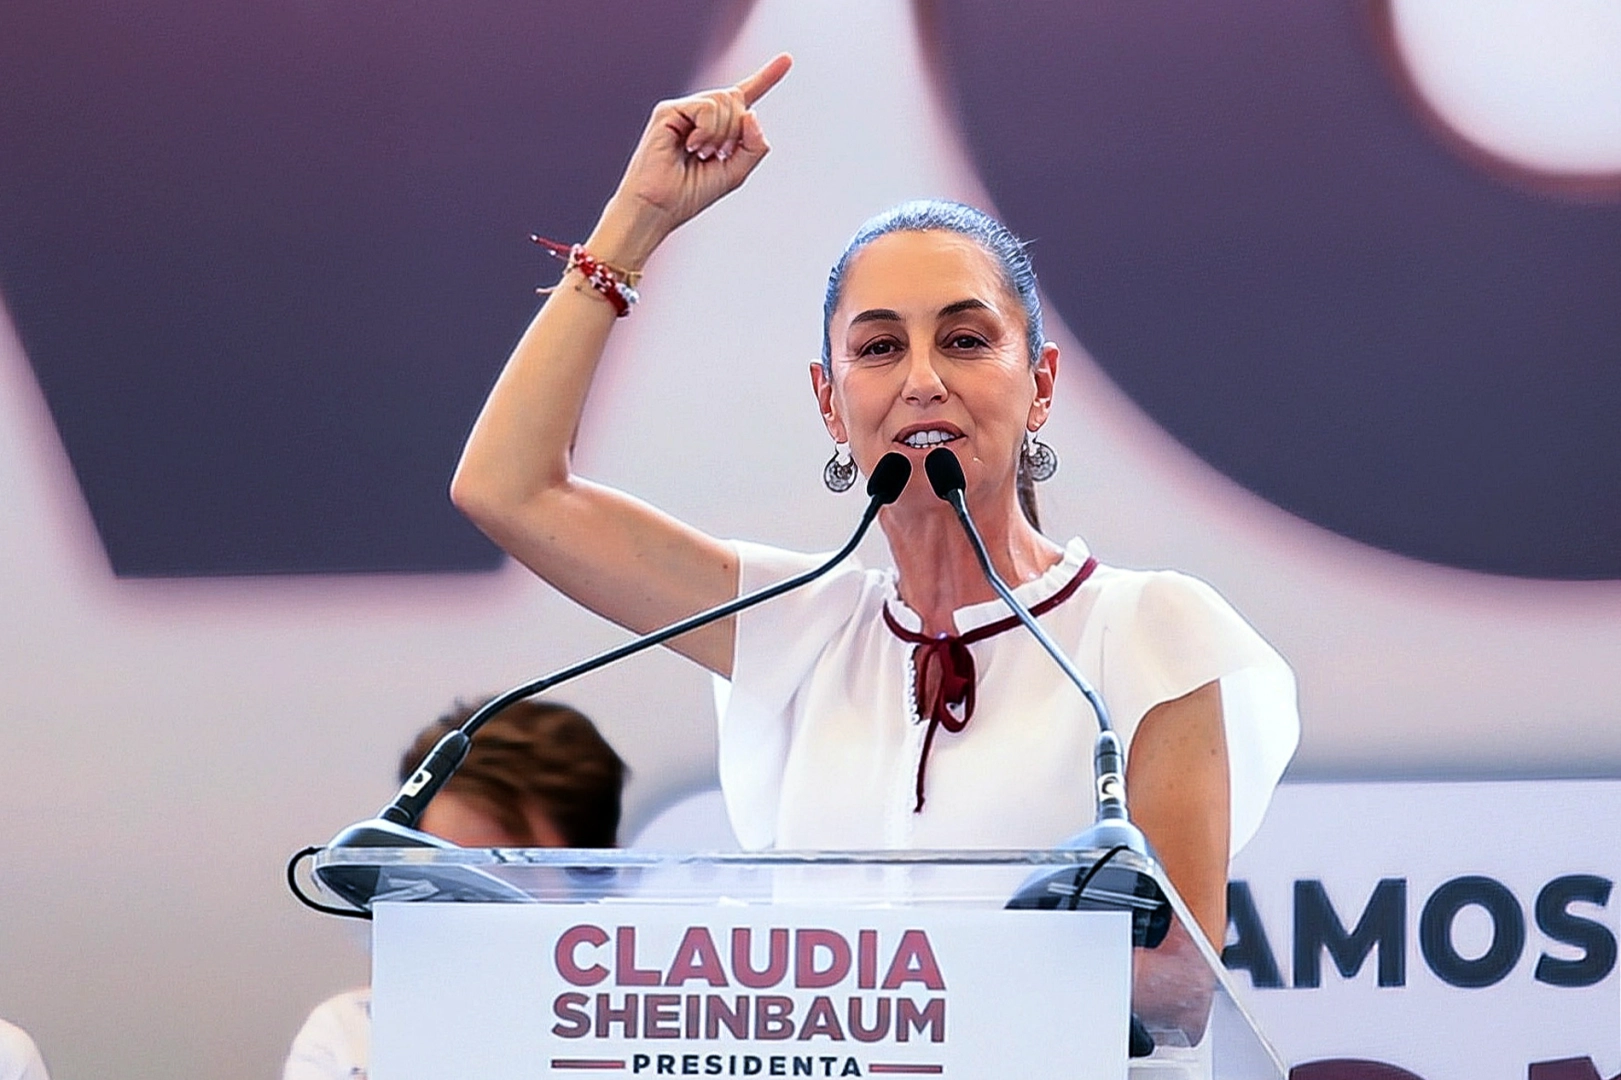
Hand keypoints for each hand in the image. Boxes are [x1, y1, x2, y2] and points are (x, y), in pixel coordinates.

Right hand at [593, 54, 792, 264]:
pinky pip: (707, 106)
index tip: (787, 59)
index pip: (744, 96)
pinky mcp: (669, 110)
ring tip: (700, 153)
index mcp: (717, 127)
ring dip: (721, 134)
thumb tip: (752, 113)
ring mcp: (684, 110)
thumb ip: (754, 146)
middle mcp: (700, 113)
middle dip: (736, 131)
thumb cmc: (690, 194)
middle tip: (715, 155)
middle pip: (738, 100)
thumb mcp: (736, 172)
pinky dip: (707, 130)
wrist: (658, 208)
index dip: (767, 78)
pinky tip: (692, 146)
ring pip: (725, 101)